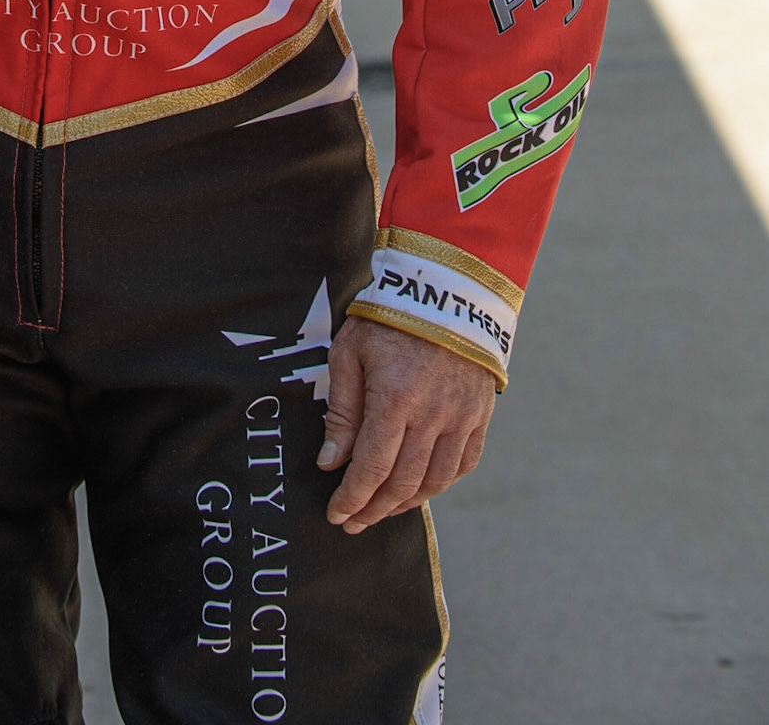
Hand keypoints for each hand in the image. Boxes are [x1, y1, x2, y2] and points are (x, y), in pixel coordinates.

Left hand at [318, 316, 495, 532]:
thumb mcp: (351, 353)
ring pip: (434, 482)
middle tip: (353, 522)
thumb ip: (342, 410)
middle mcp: (432, 417)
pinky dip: (439, 485)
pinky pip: (463, 465)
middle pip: (402, 484)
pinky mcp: (480, 415)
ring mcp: (461, 418)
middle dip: (373, 510)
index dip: (352, 499)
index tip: (335, 515)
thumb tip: (331, 462)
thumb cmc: (389, 317)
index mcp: (395, 400)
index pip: (371, 469)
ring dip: (405, 504)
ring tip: (381, 510)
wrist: (447, 290)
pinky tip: (420, 489)